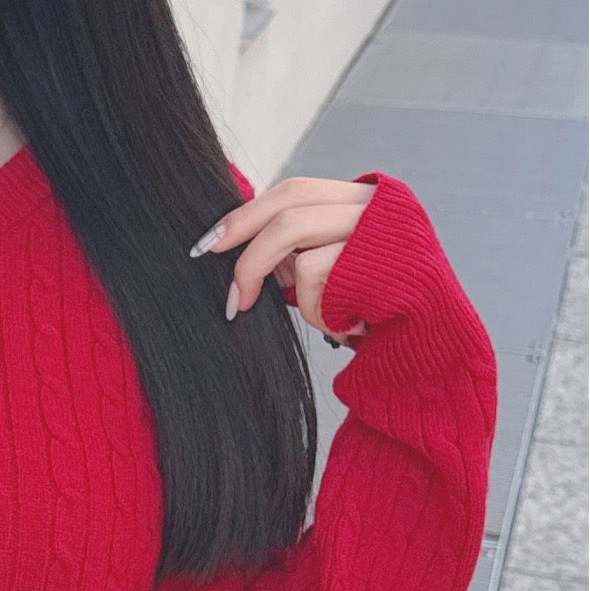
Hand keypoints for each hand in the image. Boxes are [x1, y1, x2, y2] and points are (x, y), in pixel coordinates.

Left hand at [189, 175, 377, 343]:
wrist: (430, 348)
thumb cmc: (377, 315)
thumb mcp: (334, 275)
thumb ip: (300, 253)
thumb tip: (238, 250)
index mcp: (362, 200)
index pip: (294, 191)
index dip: (248, 213)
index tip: (211, 241)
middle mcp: (374, 201)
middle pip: (289, 201)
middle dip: (243, 236)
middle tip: (213, 266)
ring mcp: (379, 222)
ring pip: (293, 233)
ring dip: (274, 279)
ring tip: (309, 316)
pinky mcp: (380, 252)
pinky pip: (313, 273)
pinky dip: (315, 308)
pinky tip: (347, 324)